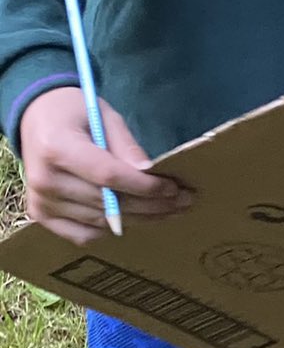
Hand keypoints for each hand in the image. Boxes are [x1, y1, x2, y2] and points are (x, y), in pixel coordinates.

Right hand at [18, 87, 188, 244]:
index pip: (108, 176)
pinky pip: (83, 234)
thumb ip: (125, 145)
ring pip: (100, 221)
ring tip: (169, 211)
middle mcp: (45, 180)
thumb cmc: (74, 112)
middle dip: (151, 204)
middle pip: (107, 202)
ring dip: (138, 219)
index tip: (173, 188)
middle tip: (184, 201)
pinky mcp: (41, 215)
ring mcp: (41, 202)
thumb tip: (150, 173)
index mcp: (57, 148)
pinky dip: (110, 229)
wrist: (36, 119)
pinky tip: (134, 218)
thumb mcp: (103, 115)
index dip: (144, 186)